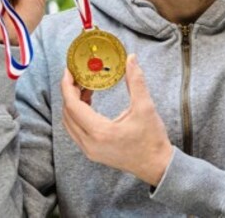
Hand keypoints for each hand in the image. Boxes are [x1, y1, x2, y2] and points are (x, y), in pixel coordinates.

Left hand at [61, 54, 172, 186]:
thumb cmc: (152, 139)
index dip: (68, 86)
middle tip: (78, 77)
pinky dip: (78, 116)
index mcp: (100, 132)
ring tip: (85, 88)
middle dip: (69, 93)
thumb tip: (131, 59)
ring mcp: (89, 150)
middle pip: (68, 114)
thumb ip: (136, 81)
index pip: (73, 106)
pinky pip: (76, 131)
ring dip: (73, 105)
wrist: (157, 165)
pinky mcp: (93, 153)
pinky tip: (89, 104)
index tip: (69, 71)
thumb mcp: (145, 107)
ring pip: (70, 124)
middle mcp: (90, 143)